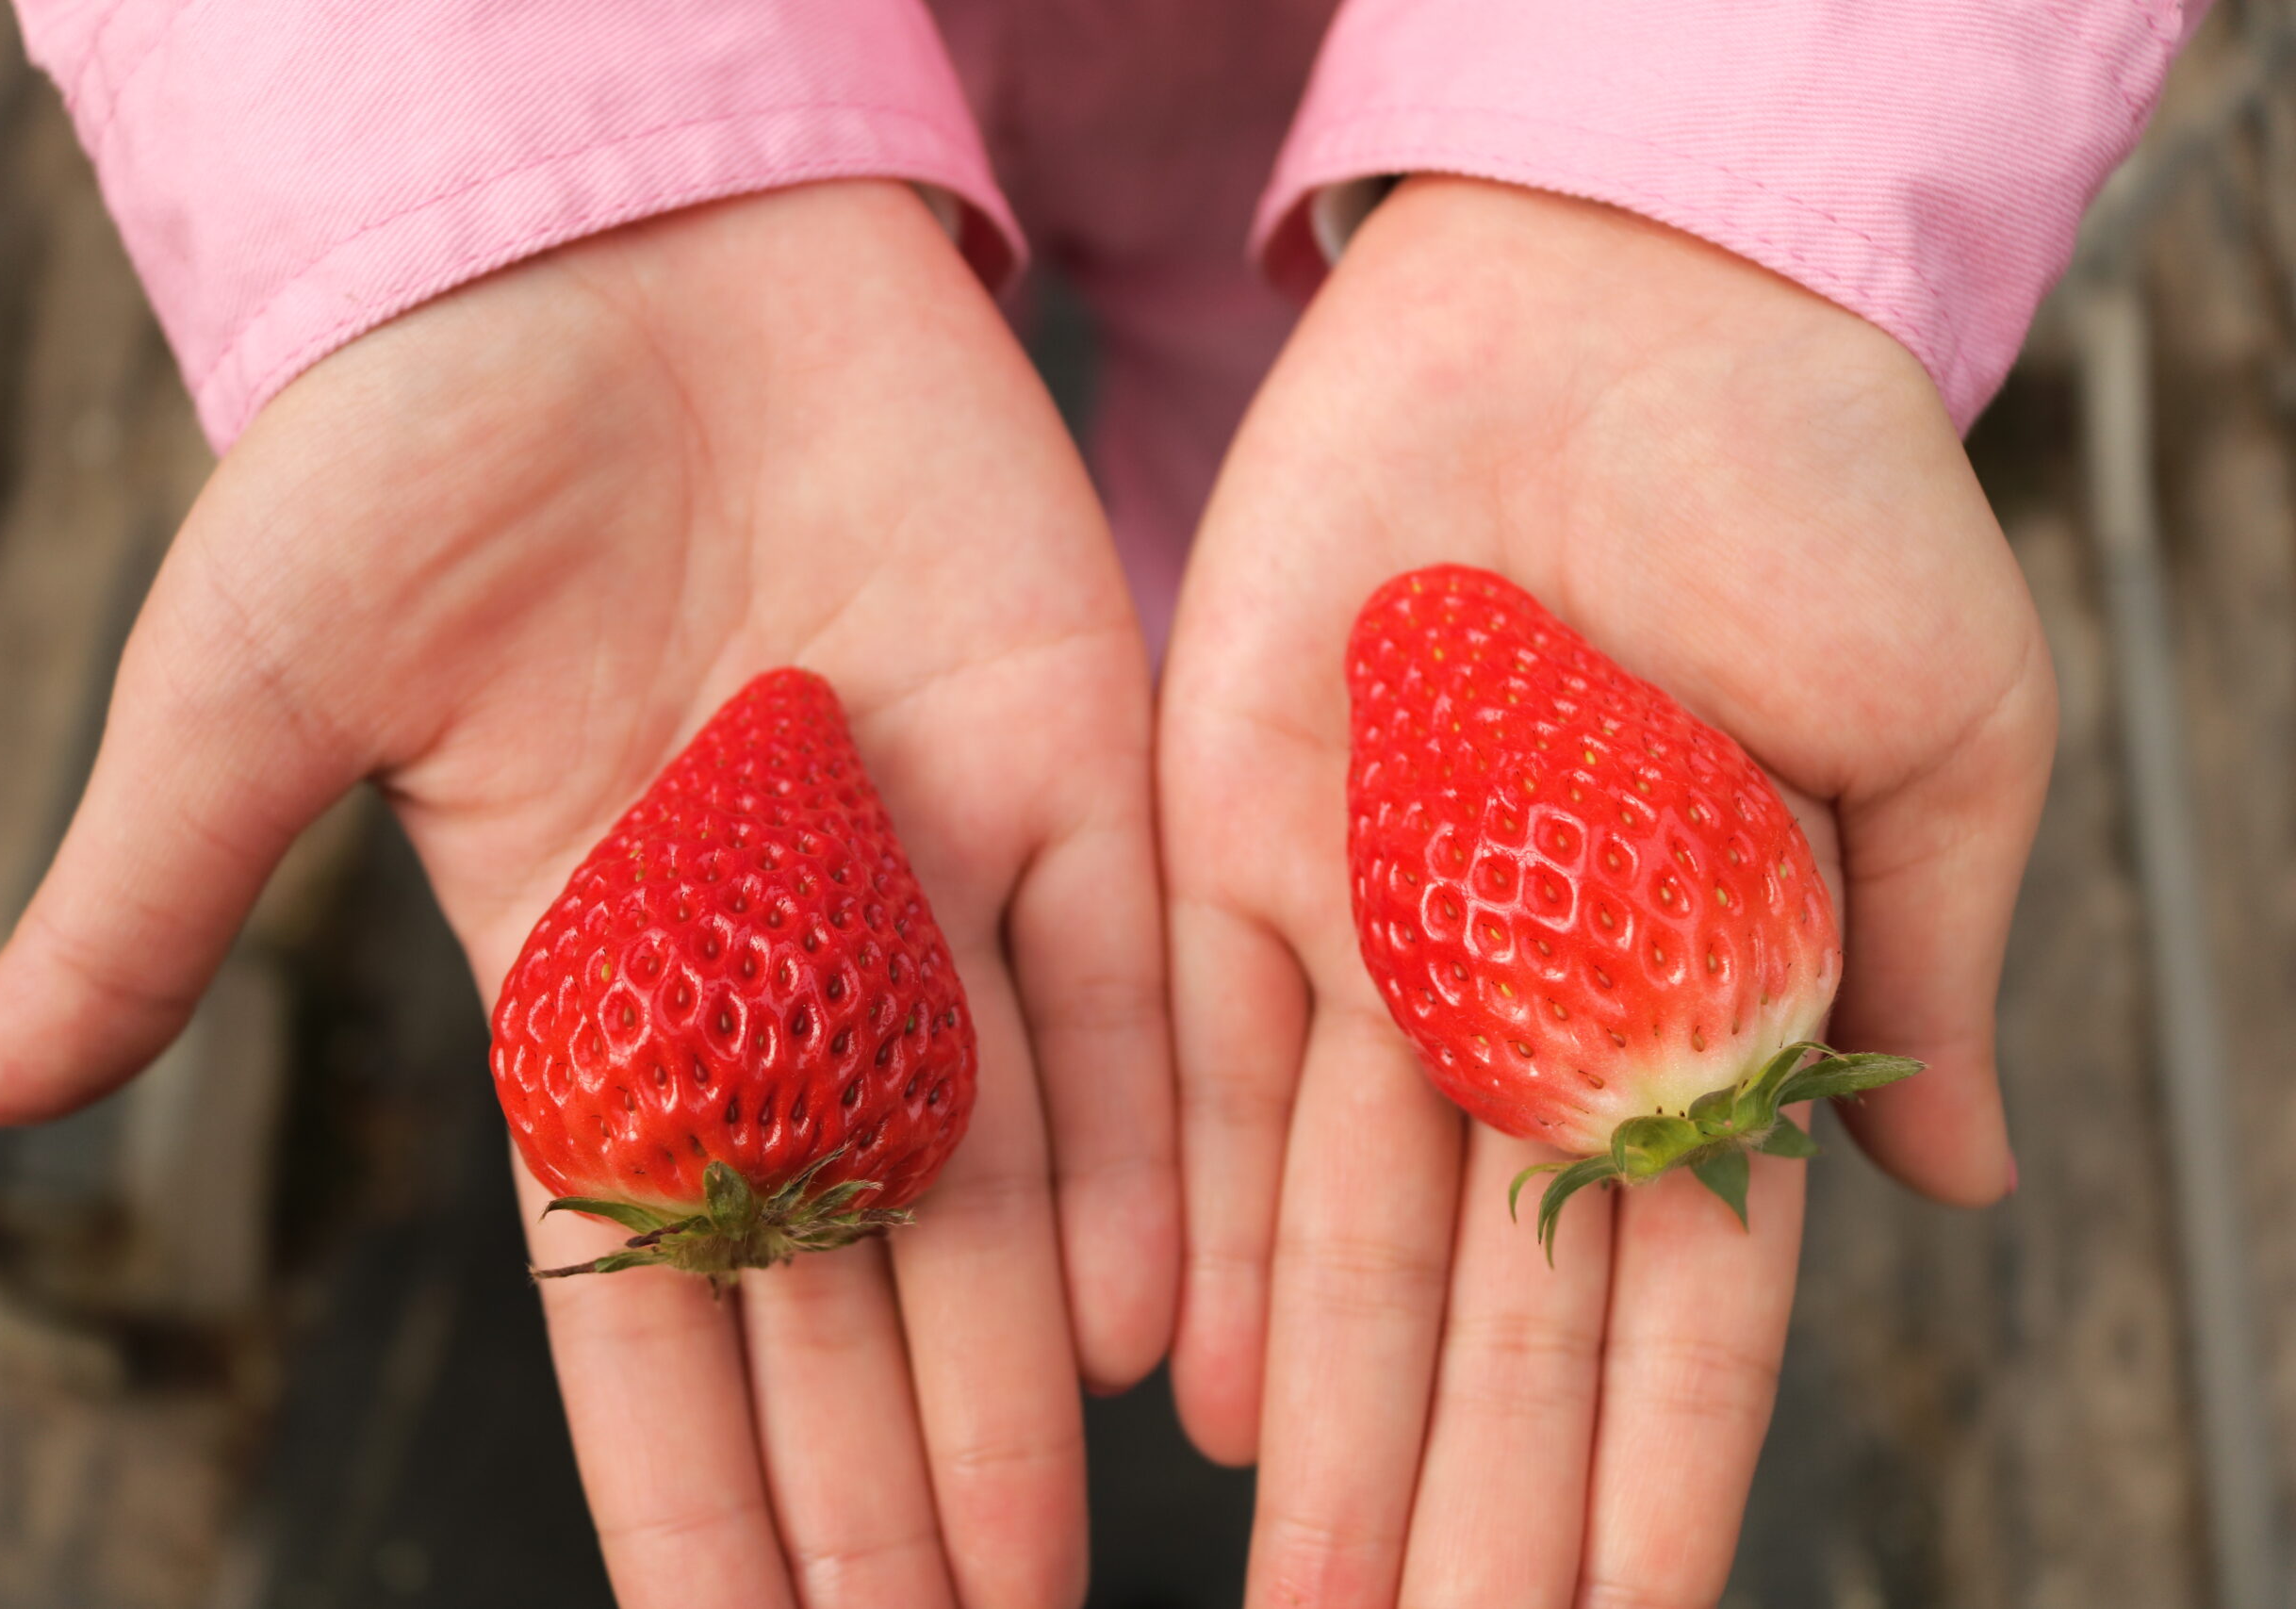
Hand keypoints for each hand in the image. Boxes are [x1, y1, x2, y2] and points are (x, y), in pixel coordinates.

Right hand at [0, 180, 1175, 1607]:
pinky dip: (1126, 1157)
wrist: (618, 242)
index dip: (681, 1482)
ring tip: (1031, 1571)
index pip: (636, 1294)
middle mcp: (778, 971)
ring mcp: (927, 882)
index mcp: (593, 985)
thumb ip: (162, 889)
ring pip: (987, 1184)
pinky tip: (1139, 1330)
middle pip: (833, 1286)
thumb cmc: (422, 442)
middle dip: (874, 1485)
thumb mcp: (261, 679)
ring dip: (1008, 1384)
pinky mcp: (1058, 764)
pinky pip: (1102, 998)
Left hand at [1161, 177, 2052, 1604]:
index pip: (1683, 1300)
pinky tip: (1209, 1398)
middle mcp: (1525, 1013)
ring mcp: (1377, 945)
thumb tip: (1968, 1200)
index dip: (1657, 1479)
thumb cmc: (1818, 490)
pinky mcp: (1236, 852)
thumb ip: (1918, 974)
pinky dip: (1212, 1241)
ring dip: (1333, 1430)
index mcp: (1707, 1004)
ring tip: (1313, 1600)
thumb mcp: (1936, 733)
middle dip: (1470, 1507)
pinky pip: (1217, 1084)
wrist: (1614, 303)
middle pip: (1497, 1317)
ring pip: (1348, 1240)